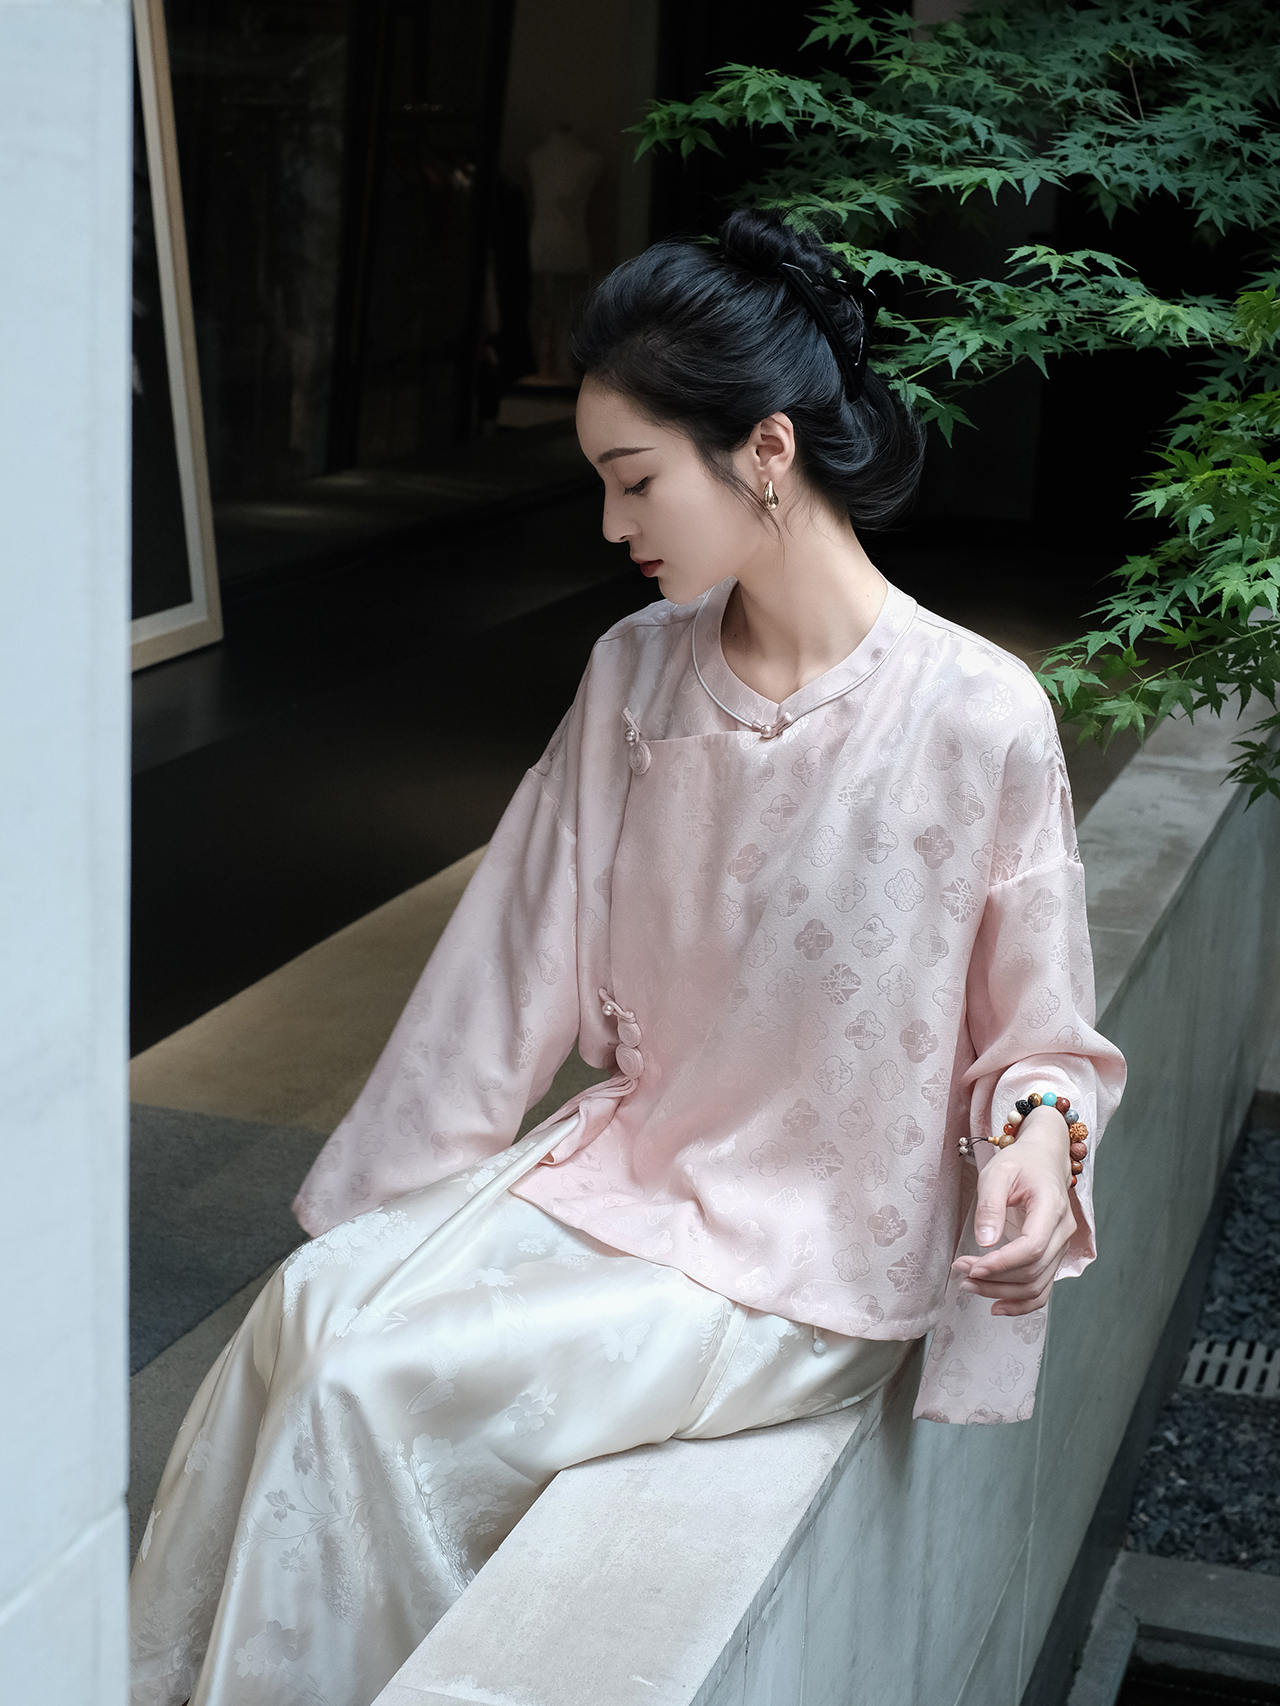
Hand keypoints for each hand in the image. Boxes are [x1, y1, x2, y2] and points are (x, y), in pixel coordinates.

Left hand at [950, 1108, 1076, 1315]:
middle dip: (994, 1278)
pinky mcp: (1052, 1255)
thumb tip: (985, 1242)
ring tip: (968, 1285)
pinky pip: (1042, 1288)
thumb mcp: (998, 1173)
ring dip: (1002, 1292)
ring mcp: (1061, 1246)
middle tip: (960, 1272)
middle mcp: (1063, 1232)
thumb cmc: (1020, 1163)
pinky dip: (1021, 1302)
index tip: (971, 1266)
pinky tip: (996, 1306)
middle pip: (1033, 1271)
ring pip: (1037, 1285)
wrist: (1044, 1158)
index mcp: (1052, 1208)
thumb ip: (990, 1206)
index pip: (1031, 1247)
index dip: (1002, 1263)